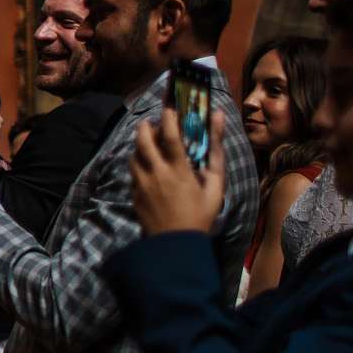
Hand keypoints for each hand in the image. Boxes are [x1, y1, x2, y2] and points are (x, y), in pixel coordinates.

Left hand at [131, 108, 226, 236]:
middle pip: (142, 140)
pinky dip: (138, 163)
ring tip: (150, 143)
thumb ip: (216, 152)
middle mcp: (155, 174)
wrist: (175, 245)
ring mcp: (141, 184)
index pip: (168, 135)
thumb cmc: (201, 215)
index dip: (167, 117)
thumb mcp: (215, 186)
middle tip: (153, 123)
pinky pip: (132, 171)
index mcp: (178, 170)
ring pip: (133, 155)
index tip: (169, 107)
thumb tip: (220, 120)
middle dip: (145, 126)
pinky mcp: (133, 194)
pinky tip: (147, 166)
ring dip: (140, 145)